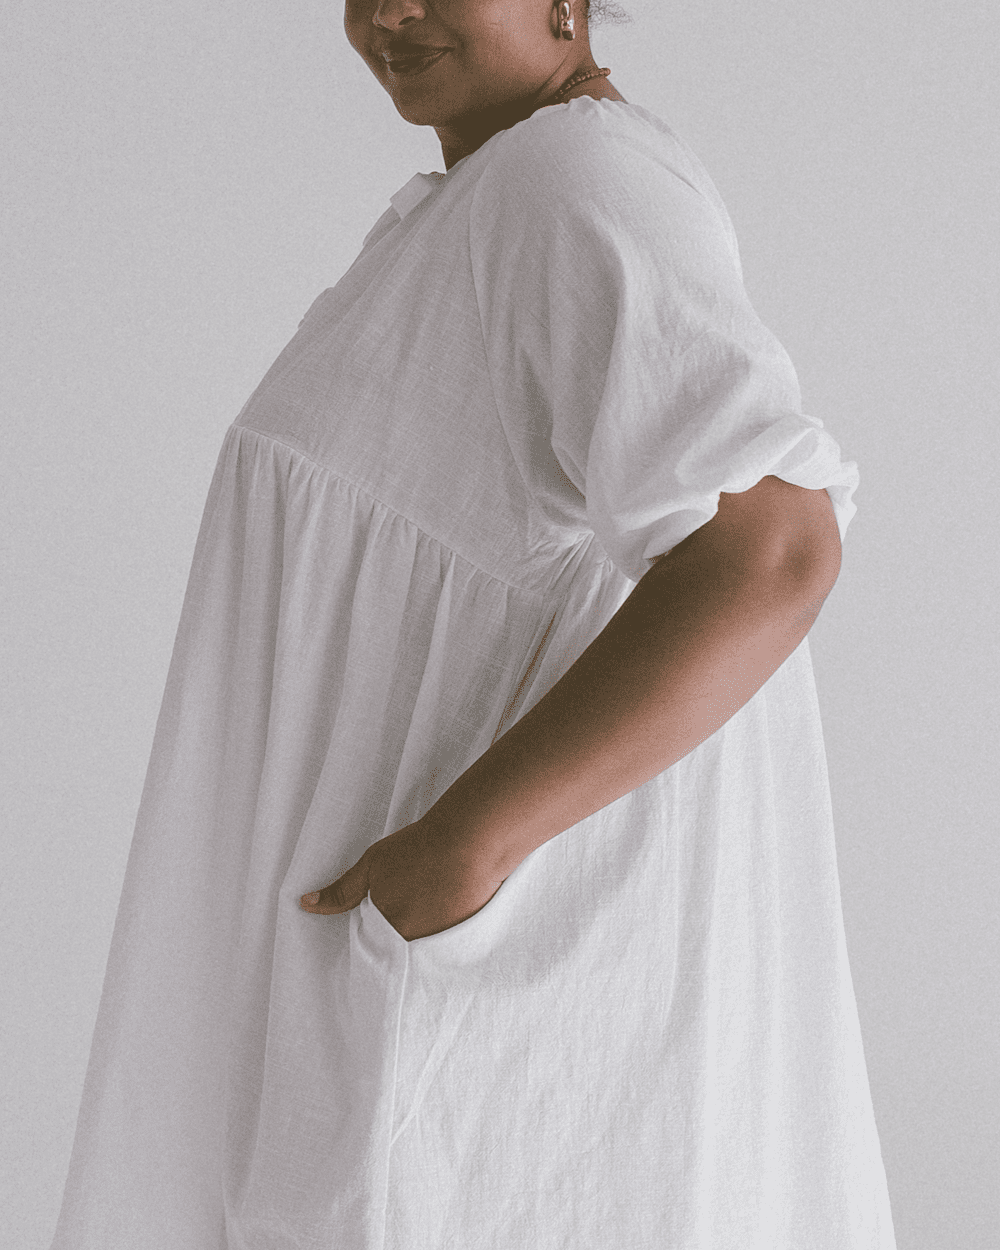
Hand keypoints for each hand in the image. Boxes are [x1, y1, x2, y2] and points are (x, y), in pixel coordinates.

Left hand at [299, 819, 507, 940]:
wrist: (470, 842)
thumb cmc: (417, 850)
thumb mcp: (372, 866)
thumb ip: (341, 892)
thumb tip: (306, 904)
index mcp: (387, 932)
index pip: (372, 951)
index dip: (375, 937)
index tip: (381, 924)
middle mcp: (413, 946)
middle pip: (399, 952)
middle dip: (399, 939)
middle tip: (409, 909)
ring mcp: (442, 946)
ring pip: (424, 950)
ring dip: (424, 935)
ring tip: (431, 905)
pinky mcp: (466, 942)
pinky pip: (449, 947)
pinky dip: (446, 932)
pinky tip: (451, 908)